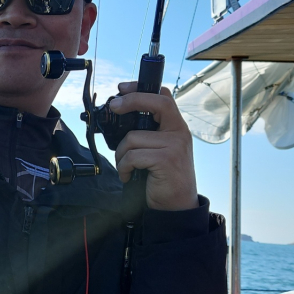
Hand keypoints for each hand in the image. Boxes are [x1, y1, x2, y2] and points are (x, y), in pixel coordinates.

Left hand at [108, 83, 198, 211]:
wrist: (176, 205)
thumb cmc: (161, 176)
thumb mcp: (158, 149)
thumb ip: (147, 133)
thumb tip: (120, 116)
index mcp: (176, 126)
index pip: (163, 97)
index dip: (141, 89)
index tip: (122, 88)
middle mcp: (179, 132)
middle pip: (154, 103)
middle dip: (130, 101)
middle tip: (113, 107)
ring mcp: (175, 145)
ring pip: (133, 137)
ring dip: (121, 155)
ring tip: (127, 167)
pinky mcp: (166, 160)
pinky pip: (132, 156)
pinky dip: (124, 167)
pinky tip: (129, 176)